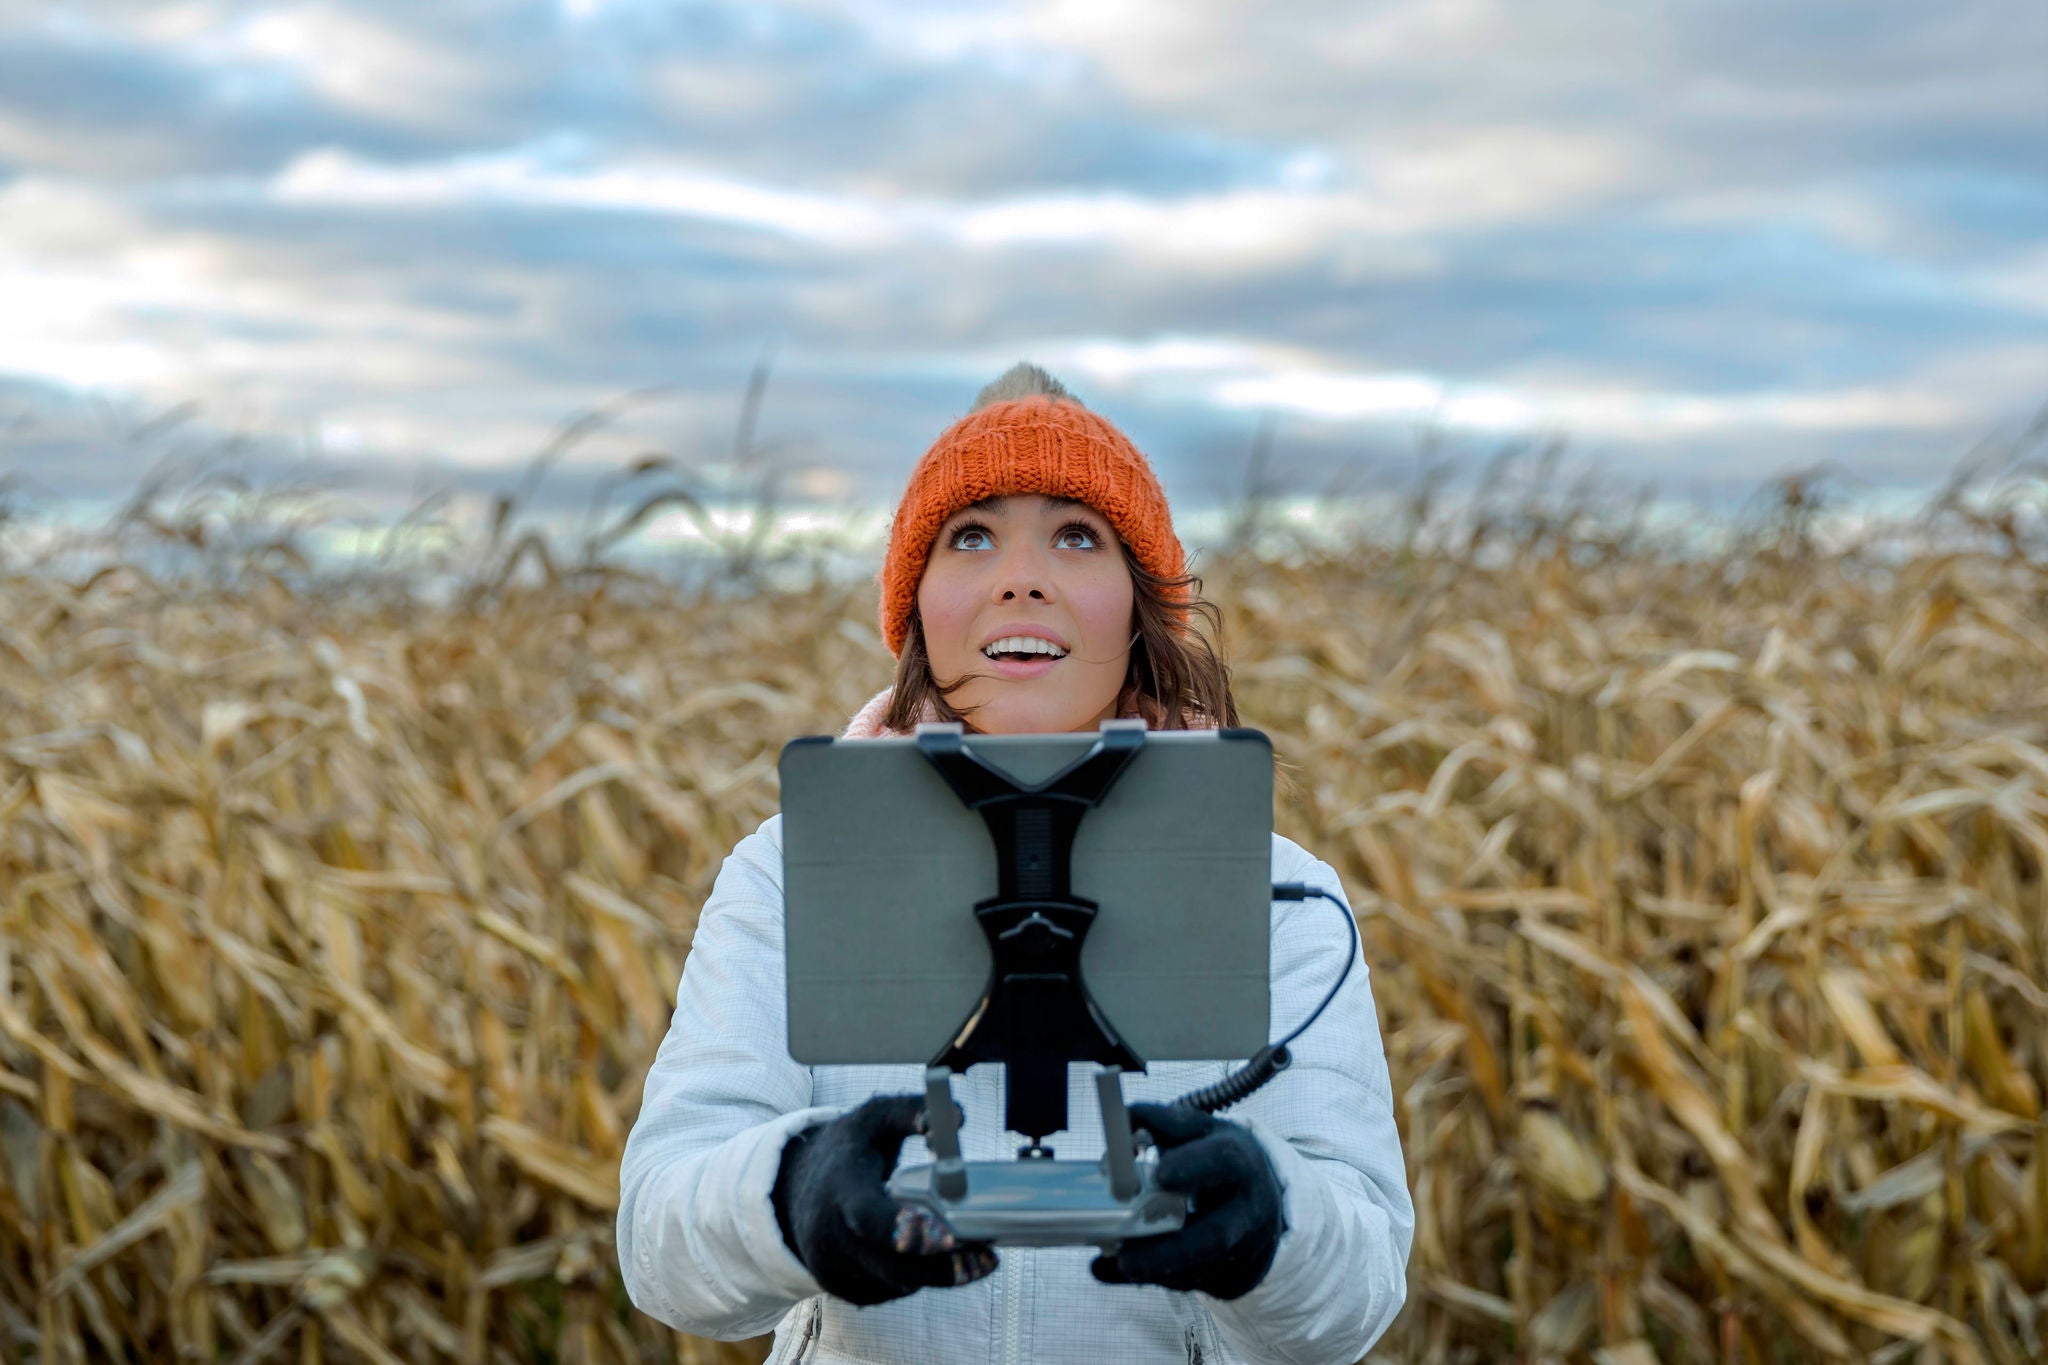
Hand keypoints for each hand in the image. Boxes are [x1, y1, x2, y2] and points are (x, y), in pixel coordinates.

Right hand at [771, 1094, 998, 1305]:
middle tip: (988, 1258)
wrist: (795, 1186)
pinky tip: (936, 1259)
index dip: (905, 1230)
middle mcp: (830, 1234)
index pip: (866, 1217)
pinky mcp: (841, 1287)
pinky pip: (889, 1291)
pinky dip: (918, 1279)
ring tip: (975, 1256)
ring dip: (938, 1275)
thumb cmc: (848, 1149)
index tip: (947, 1236)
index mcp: (840, 1188)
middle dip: (943, 1268)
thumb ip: (912, 1111)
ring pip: (896, 1284)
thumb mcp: (873, 1118)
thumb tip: (956, 1118)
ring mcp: (833, 1266)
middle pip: (891, 1267)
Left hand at [1090, 1102, 1285, 1299]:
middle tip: (1127, 1253)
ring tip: (1118, 1264)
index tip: (1160, 1173)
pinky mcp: (1230, 1275)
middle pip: (1215, 1237)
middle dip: (1170, 1249)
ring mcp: (1242, 1248)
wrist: (1261, 1199)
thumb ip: (1160, 1123)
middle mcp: (1247, 1209)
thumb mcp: (1198, 1134)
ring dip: (1156, 1269)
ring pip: (1200, 1269)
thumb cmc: (1216, 1161)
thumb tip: (1122, 1117)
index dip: (1192, 1166)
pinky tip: (1114, 1272)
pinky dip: (1151, 1278)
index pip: (1221, 1161)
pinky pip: (1191, 1282)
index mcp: (1238, 1161)